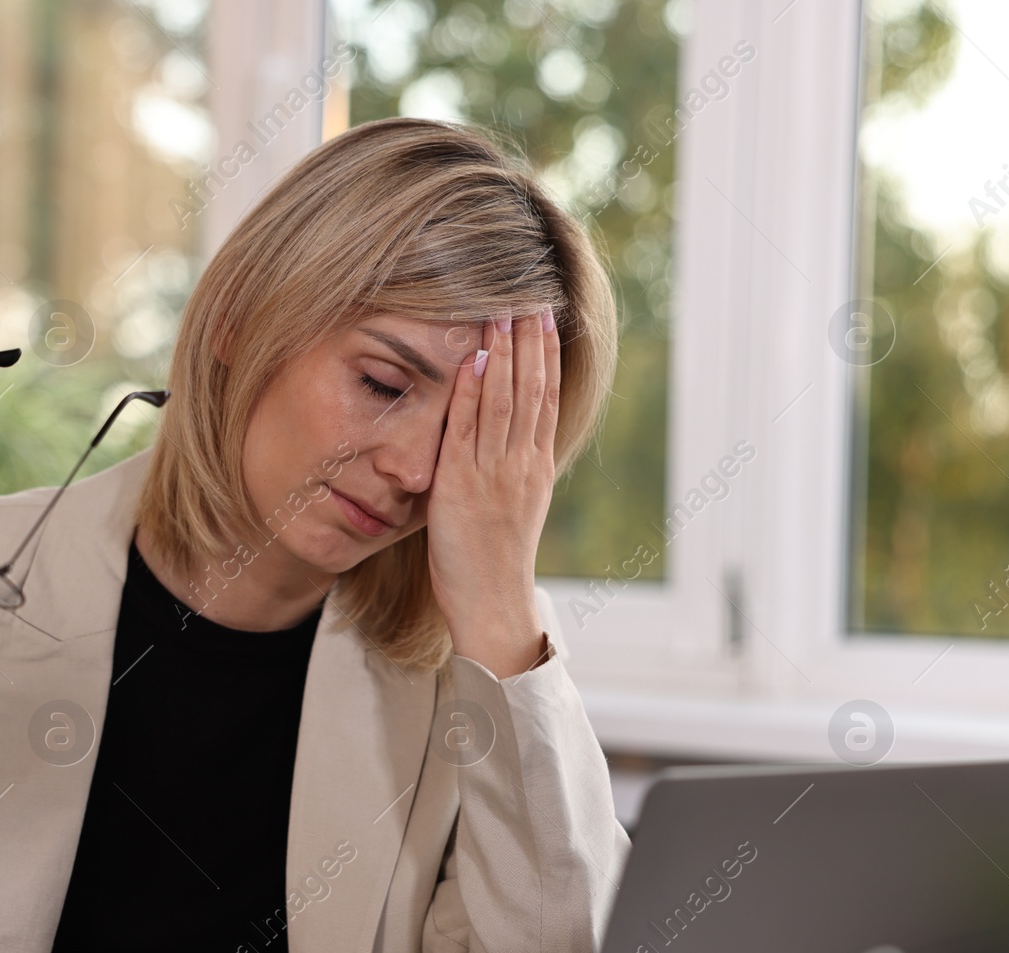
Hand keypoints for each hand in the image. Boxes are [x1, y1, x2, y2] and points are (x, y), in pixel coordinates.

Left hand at [426, 310, 559, 676]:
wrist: (491, 605)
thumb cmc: (493, 560)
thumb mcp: (512, 505)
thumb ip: (508, 467)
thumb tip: (504, 435)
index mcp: (535, 466)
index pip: (545, 397)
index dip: (545, 353)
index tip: (545, 314)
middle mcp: (521, 463)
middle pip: (530, 389)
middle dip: (529, 339)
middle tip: (528, 292)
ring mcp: (494, 473)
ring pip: (504, 400)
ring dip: (503, 351)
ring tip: (501, 308)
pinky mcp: (463, 486)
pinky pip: (468, 430)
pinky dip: (471, 392)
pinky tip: (473, 359)